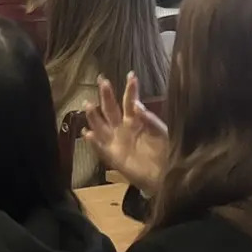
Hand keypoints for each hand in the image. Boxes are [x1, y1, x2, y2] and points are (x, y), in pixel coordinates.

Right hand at [84, 72, 169, 195]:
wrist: (164, 176)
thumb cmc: (164, 152)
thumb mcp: (162, 134)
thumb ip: (150, 120)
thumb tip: (137, 104)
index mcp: (136, 120)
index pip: (130, 101)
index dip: (130, 89)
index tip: (131, 75)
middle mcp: (122, 128)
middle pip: (111, 109)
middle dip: (106, 95)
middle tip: (102, 80)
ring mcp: (115, 141)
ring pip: (100, 125)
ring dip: (93, 116)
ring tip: (88, 104)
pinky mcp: (112, 156)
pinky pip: (100, 148)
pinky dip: (93, 141)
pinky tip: (87, 133)